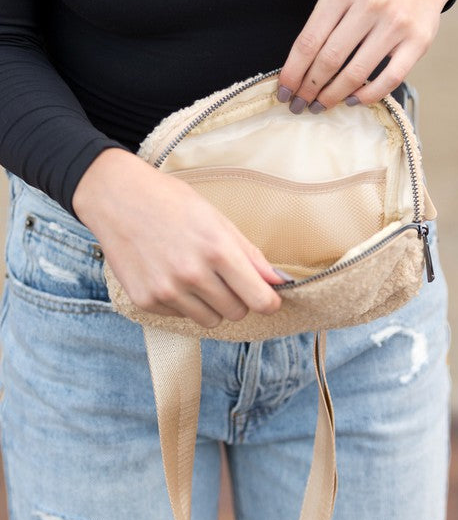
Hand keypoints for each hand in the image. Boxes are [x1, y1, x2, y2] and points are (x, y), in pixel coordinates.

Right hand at [72, 148, 284, 326]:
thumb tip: (278, 282)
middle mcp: (192, 274)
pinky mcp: (146, 301)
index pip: (259, 300)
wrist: (117, 198)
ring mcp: (167, 291)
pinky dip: (182, 302)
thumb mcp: (216, 219)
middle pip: (237, 313)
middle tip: (223, 277)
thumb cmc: (170, 203)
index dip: (269, 302)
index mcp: (217, 250)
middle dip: (237, 298)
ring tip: (195, 275)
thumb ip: (249, 254)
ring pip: (210, 320)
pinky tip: (169, 275)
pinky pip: (181, 316)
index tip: (268, 298)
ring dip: (210, 304)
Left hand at [276, 0, 456, 110]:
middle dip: (309, 89)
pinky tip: (353, 100)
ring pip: (356, 73)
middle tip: (300, 104)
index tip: (284, 92)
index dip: (292, 73)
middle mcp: (369, 5)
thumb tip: (299, 71)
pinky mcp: (417, 41)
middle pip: (329, 60)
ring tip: (322, 105)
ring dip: (333, 96)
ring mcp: (395, 23)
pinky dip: (367, 96)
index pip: (308, 42)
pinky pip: (388, 79)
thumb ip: (322, 25)